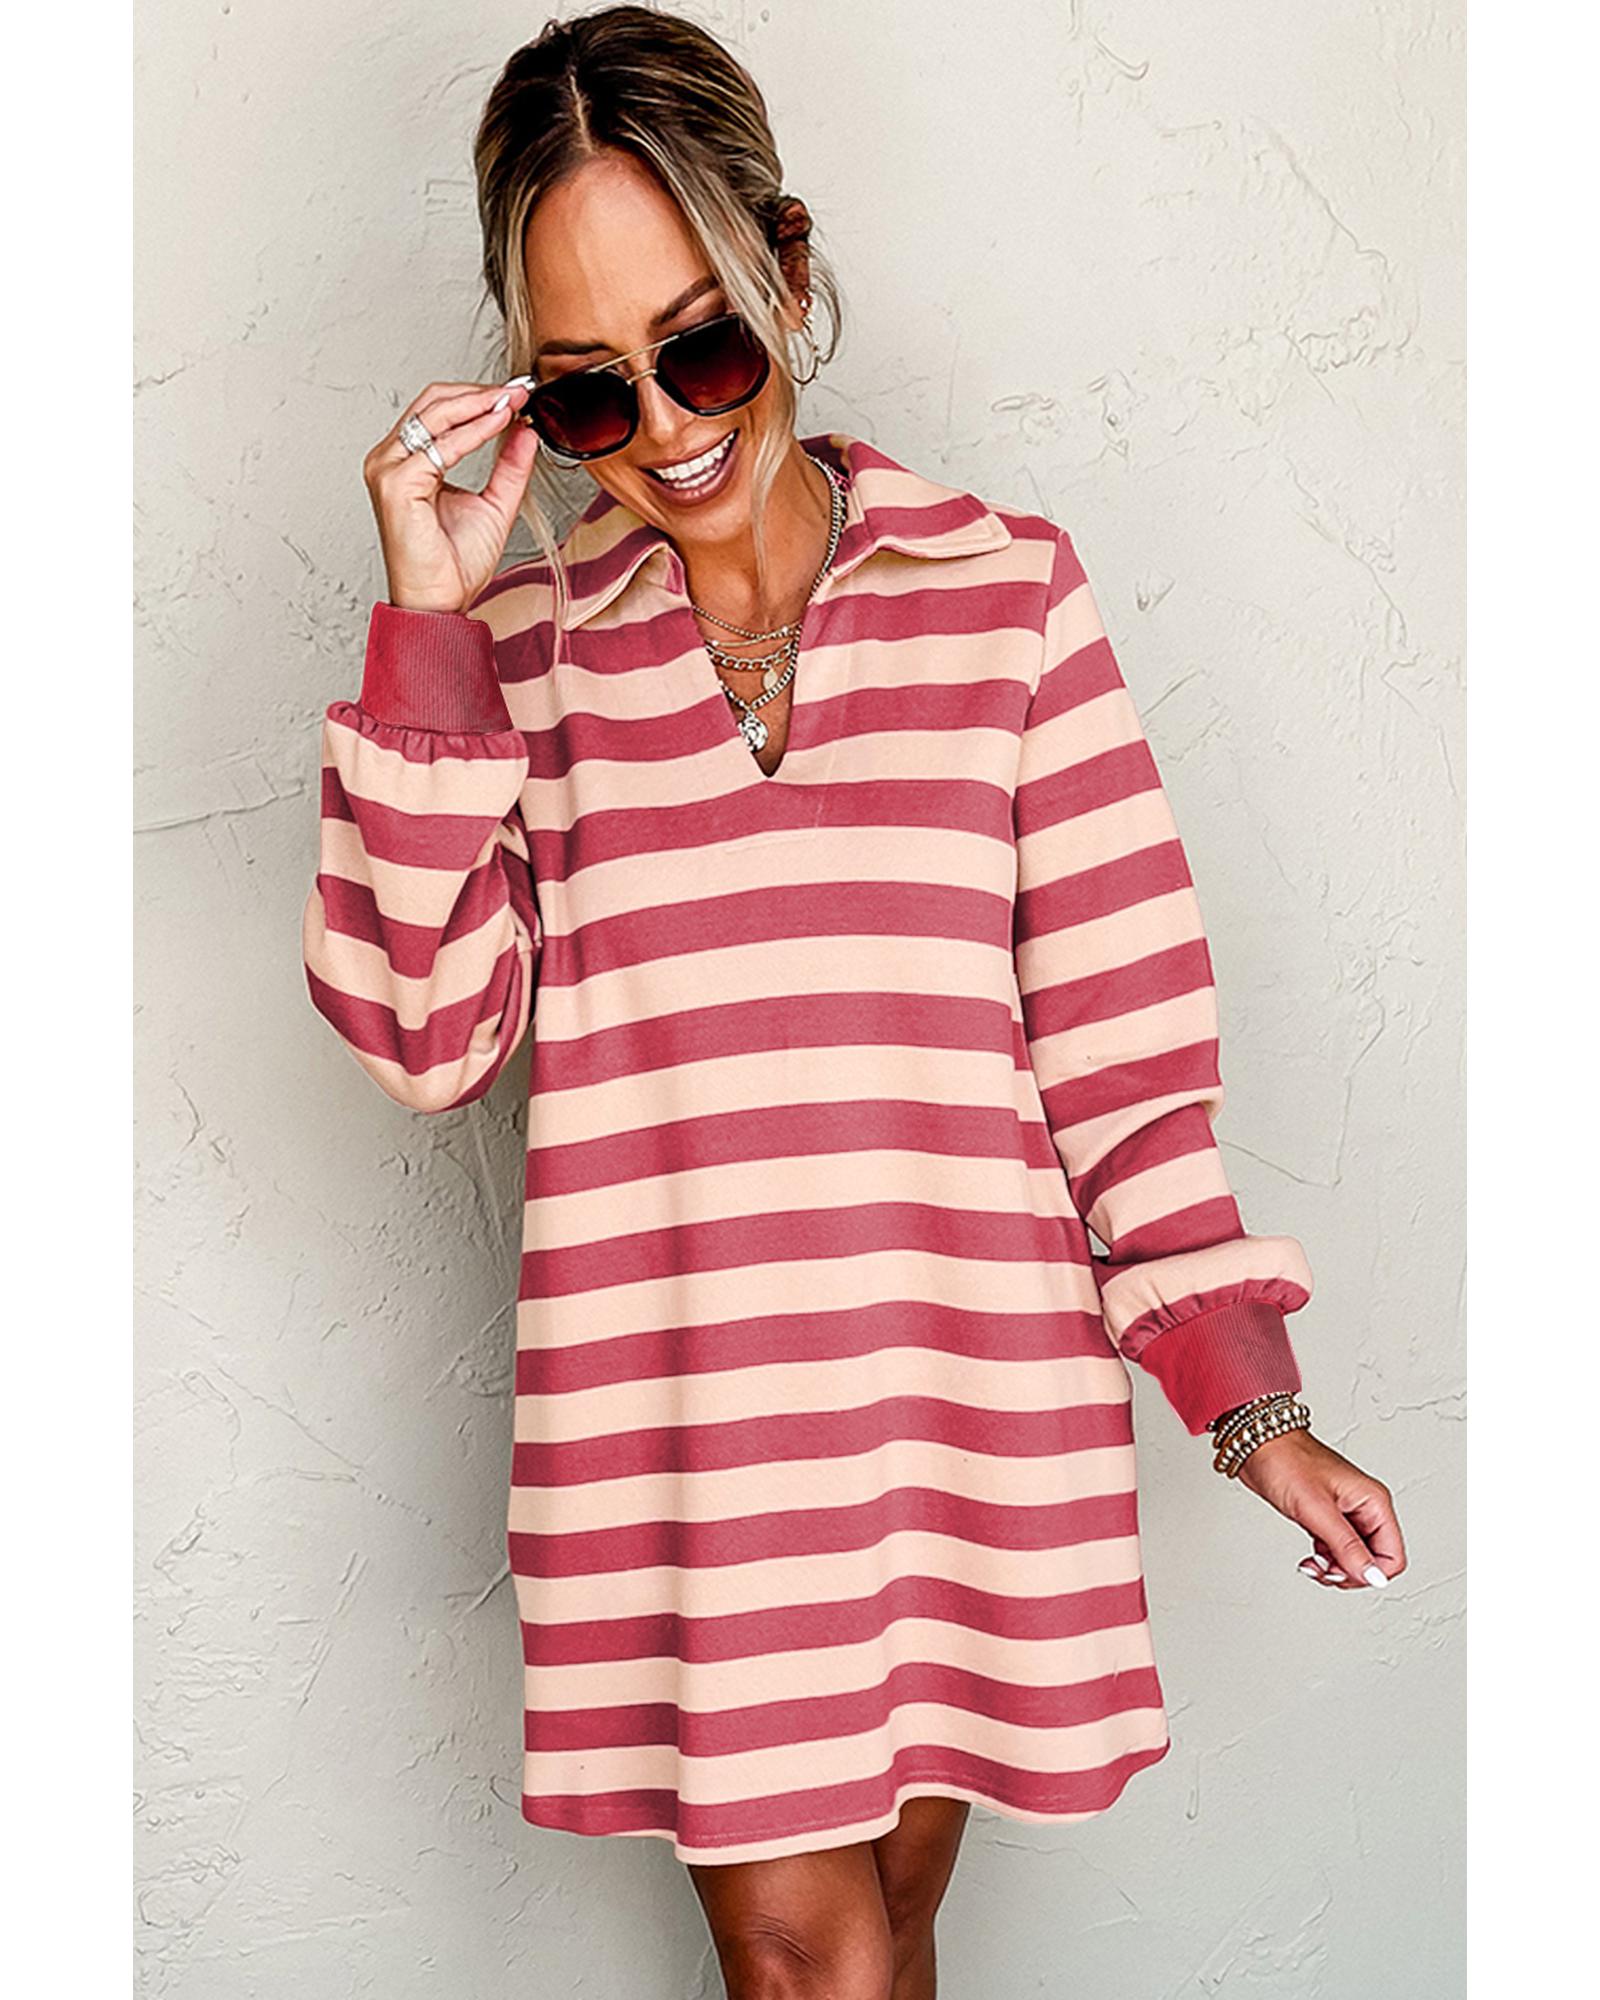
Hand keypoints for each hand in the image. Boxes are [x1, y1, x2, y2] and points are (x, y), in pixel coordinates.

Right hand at [363, 378, 540, 614]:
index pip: (439, 410)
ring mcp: (387, 469)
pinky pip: (440, 446)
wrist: (440, 602)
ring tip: (513, 400)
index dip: (478, 396)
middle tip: (519, 390)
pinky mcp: (395, 484)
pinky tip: (499, 425)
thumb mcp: (495, 504)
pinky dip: (473, 432)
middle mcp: (390, 459)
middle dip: (479, 392)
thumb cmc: (454, 564)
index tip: (518, 393)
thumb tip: (525, 430)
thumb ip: (508, 466)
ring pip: (434, 415)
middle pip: (433, 402)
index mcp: (406, 461)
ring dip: (478, 403)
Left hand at [1232, 1428, 1406, 1590]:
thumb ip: (1347, 1546)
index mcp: (1373, 1502)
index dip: (1370, 1572)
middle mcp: (1364, 1509)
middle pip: (1373, 1562)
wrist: (1257, 1445)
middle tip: (1324, 1569)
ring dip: (1333, 1570)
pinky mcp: (1325, 1519)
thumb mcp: (1317, 1510)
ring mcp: (1345, 1515)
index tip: (1342, 1571)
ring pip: (1353, 1560)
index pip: (1392, 1556)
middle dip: (1348, 1573)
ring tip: (1312, 1565)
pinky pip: (1335, 1553)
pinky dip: (1323, 1562)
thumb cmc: (1286, 1462)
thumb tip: (1374, 1577)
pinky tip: (1309, 1560)